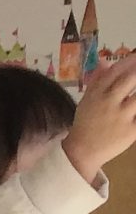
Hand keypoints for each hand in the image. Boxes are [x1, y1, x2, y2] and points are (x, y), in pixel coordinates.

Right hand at [65, 54, 135, 179]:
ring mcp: (121, 117)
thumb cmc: (86, 124)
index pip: (115, 71)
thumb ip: (97, 81)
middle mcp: (108, 103)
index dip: (130, 61)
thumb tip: (104, 61)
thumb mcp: (87, 100)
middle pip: (130, 80)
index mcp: (97, 94)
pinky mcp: (131, 130)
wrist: (82, 152)